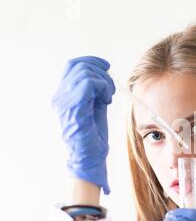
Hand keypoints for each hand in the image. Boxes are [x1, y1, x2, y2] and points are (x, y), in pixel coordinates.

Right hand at [52, 56, 114, 194]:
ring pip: (85, 73)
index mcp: (63, 95)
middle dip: (101, 72)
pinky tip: (107, 100)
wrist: (89, 159)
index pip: (72, 65)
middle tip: (110, 89)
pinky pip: (88, 85)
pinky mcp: (74, 109)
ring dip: (104, 82)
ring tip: (108, 97)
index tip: (106, 67)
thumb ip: (95, 91)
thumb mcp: (95, 107)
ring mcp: (64, 102)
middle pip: (79, 66)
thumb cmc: (93, 136)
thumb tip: (104, 75)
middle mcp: (60, 96)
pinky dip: (103, 87)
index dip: (91, 61)